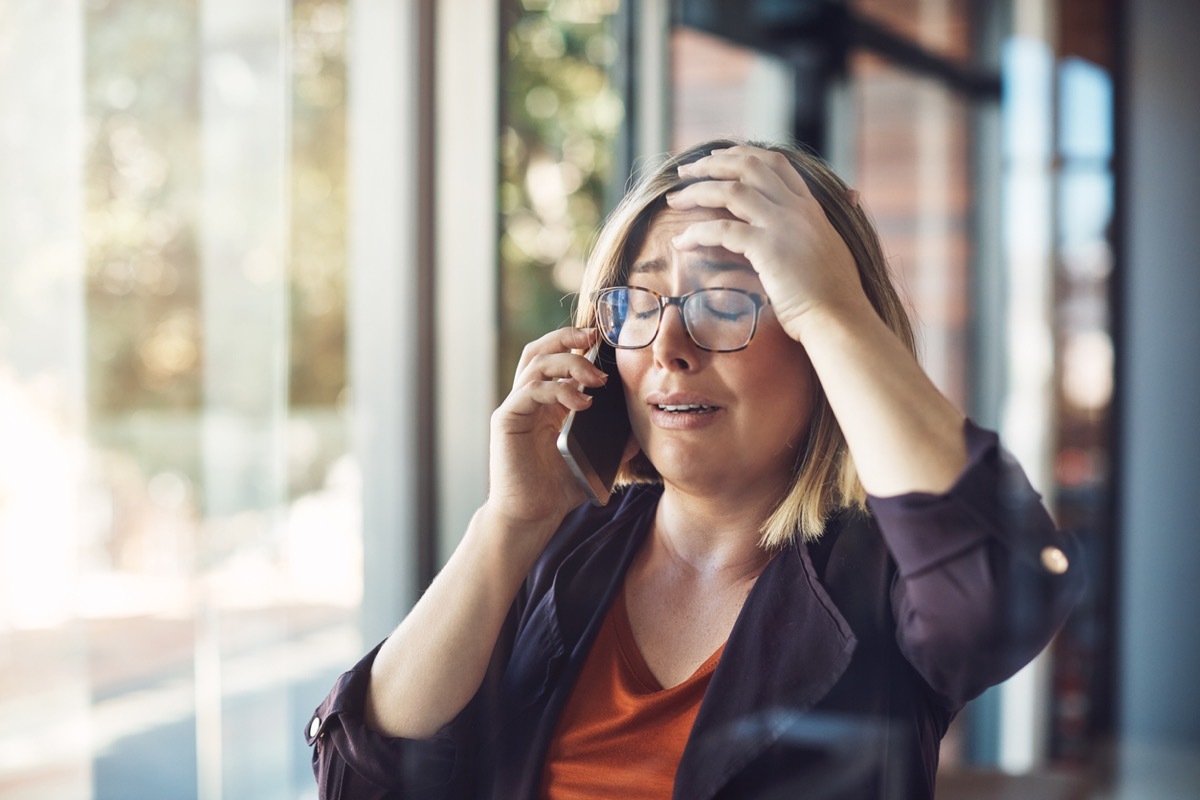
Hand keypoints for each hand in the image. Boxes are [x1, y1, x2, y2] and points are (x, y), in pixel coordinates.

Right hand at [485, 326, 606, 534]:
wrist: (532, 515)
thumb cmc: (559, 489)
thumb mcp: (595, 459)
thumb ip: (614, 442)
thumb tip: (641, 428)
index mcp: (546, 402)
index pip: (555, 358)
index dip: (575, 342)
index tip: (604, 339)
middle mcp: (528, 399)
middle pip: (540, 350)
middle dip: (566, 336)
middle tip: (595, 337)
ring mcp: (516, 407)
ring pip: (536, 364)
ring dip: (569, 364)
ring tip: (597, 380)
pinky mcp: (507, 420)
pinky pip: (530, 391)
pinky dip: (558, 389)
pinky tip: (581, 403)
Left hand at [666, 145, 870, 342]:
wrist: (842, 320)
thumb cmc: (835, 297)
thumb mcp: (832, 250)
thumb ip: (821, 229)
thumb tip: (841, 205)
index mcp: (811, 207)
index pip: (775, 164)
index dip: (743, 155)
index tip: (716, 157)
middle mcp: (797, 209)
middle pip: (749, 166)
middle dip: (712, 164)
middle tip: (685, 171)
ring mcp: (783, 226)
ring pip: (731, 191)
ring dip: (697, 192)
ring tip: (674, 200)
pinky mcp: (768, 248)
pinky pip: (722, 230)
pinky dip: (696, 232)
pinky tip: (680, 242)